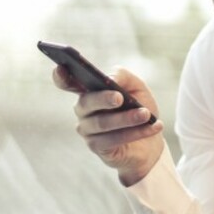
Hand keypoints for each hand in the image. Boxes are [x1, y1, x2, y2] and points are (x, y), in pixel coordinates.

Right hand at [52, 65, 164, 184]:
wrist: (151, 140)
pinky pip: (113, 139)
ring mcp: (87, 129)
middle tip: (119, 97)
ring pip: (102, 123)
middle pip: (86, 102)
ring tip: (146, 114)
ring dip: (126, 118)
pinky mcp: (96, 147)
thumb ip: (123, 76)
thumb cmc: (139, 108)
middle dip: (103, 99)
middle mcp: (83, 109)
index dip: (60, 76)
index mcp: (89, 90)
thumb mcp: (137, 88)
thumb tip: (110, 79)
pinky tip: (153, 127)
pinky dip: (135, 132)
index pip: (67, 82)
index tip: (60, 67)